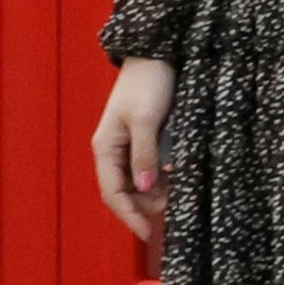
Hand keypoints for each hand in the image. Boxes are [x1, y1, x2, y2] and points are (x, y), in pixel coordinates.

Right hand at [92, 56, 175, 241]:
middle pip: (124, 191)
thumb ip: (144, 156)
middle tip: (171, 209)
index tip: (148, 233)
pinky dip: (161, 178)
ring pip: (138, 181)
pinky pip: (149, 166)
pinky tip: (176, 179)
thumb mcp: (147, 120)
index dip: (129, 216)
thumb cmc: (148, 82)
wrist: (157, 51)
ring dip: (154, 193)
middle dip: (144, 206)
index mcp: (106, 147)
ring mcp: (128, 144)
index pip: (113, 193)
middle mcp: (114, 150)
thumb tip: (144, 189)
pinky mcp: (145, 137)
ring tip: (177, 196)